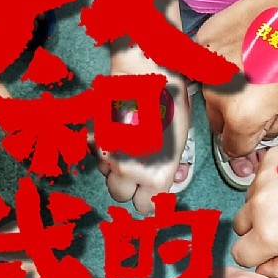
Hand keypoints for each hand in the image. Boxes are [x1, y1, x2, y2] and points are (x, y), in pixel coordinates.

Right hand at [95, 48, 190, 216]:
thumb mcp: (182, 138)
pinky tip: (117, 136)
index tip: (150, 194)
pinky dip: (105, 151)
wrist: (145, 71)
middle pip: (121, 196)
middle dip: (129, 187)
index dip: (148, 201)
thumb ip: (172, 164)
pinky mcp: (96, 138)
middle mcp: (130, 170)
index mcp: (156, 175)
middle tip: (138, 172)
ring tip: (129, 149)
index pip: (146, 207)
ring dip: (116, 169)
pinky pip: (98, 155)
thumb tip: (172, 177)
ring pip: (107, 175)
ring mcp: (109, 154)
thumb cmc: (171, 101)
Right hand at [196, 0, 277, 158]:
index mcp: (241, 117)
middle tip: (262, 92)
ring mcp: (205, 66)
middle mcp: (216, 95)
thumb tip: (257, 132)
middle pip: (218, 121)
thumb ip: (272, 129)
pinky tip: (244, 48)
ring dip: (228, 89)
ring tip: (255, 67)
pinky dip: (221, 64)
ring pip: (211, 94)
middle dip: (236, 115)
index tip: (259, 126)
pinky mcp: (202, 42)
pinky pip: (207, 66)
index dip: (248, 140)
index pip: (232, 147)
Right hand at [231, 130, 277, 277]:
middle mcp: (258, 206)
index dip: (257, 256)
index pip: (240, 254)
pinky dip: (272, 182)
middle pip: (240, 226)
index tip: (273, 250)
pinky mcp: (270, 158)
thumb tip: (264, 270)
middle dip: (257, 230)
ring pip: (250, 200)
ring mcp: (262, 178)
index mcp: (269, 234)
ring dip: (264, 205)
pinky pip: (260, 177)